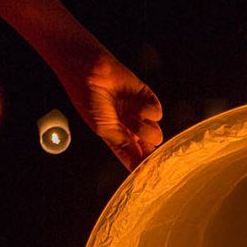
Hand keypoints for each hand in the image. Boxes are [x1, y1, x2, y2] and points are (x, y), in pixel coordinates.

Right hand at [70, 53, 162, 168]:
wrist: (90, 71)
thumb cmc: (89, 100)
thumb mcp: (104, 128)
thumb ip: (124, 146)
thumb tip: (137, 167)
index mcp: (117, 139)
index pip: (134, 159)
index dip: (142, 167)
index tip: (148, 176)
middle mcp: (130, 129)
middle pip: (149, 148)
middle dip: (146, 148)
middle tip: (136, 142)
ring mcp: (139, 114)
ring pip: (155, 133)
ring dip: (144, 128)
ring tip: (129, 118)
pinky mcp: (146, 98)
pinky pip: (157, 113)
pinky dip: (148, 111)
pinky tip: (136, 106)